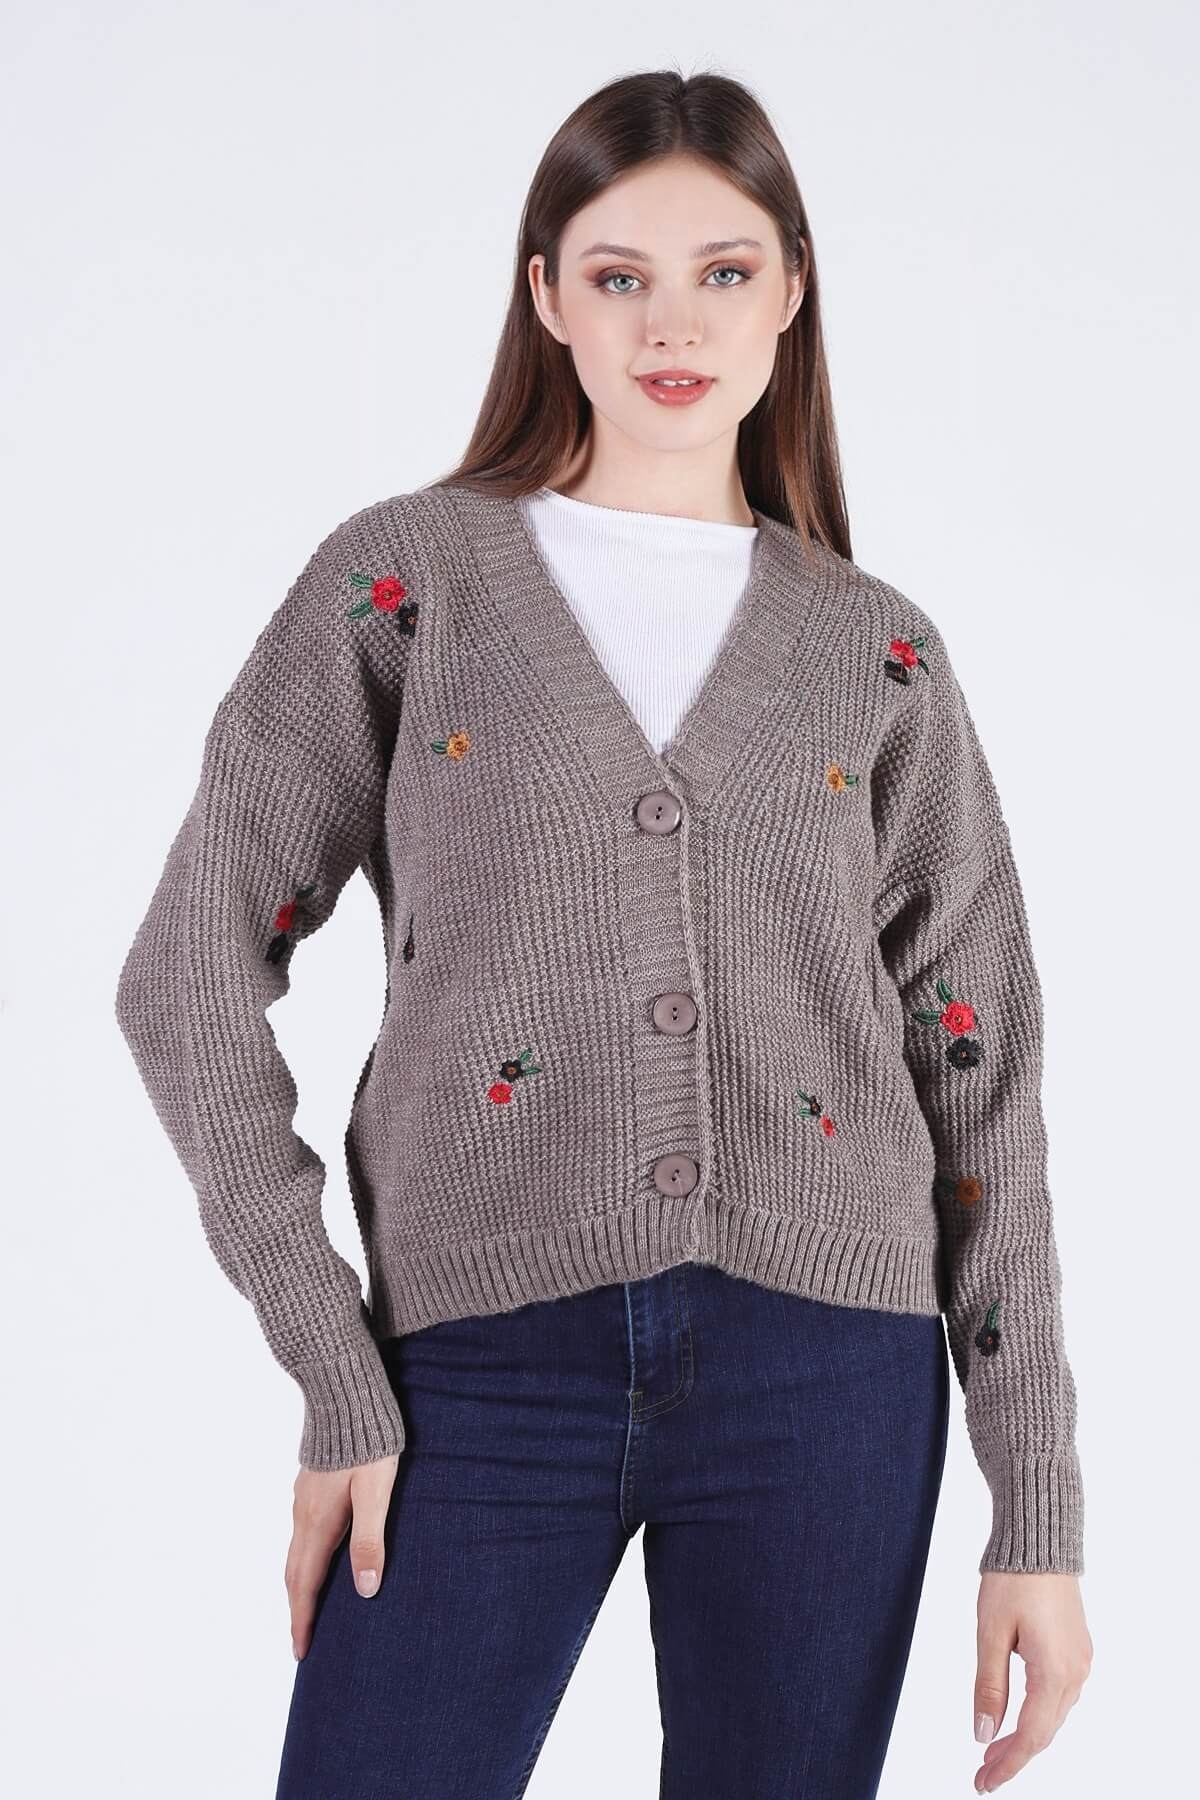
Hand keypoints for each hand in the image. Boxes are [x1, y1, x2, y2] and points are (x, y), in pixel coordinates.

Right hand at [285, 1452, 399, 1659]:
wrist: (344, 1392)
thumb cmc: (368, 1442)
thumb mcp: (376, 1492)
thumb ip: (369, 1540)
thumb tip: (366, 1591)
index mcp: (318, 1523)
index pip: (306, 1584)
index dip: (303, 1620)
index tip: (302, 1653)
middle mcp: (304, 1513)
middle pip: (295, 1572)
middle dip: (298, 1608)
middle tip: (302, 1640)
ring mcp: (304, 1496)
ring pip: (297, 1551)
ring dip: (300, 1583)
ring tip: (310, 1605)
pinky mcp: (311, 1482)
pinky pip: (303, 1531)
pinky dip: (305, 1556)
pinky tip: (320, 1553)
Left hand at [972, 1570, 1092, 1791]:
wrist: (1040, 1539)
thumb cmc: (1012, 1579)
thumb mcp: (990, 1632)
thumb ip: (988, 1686)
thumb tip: (983, 1733)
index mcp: (1054, 1672)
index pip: (1031, 1736)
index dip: (1007, 1765)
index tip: (982, 1783)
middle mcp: (1075, 1673)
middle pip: (1044, 1731)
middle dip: (1013, 1756)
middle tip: (982, 1774)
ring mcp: (1080, 1662)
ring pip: (1052, 1716)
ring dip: (1025, 1737)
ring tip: (992, 1751)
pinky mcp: (1077, 1650)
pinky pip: (1058, 1696)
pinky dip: (1037, 1714)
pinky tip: (1016, 1718)